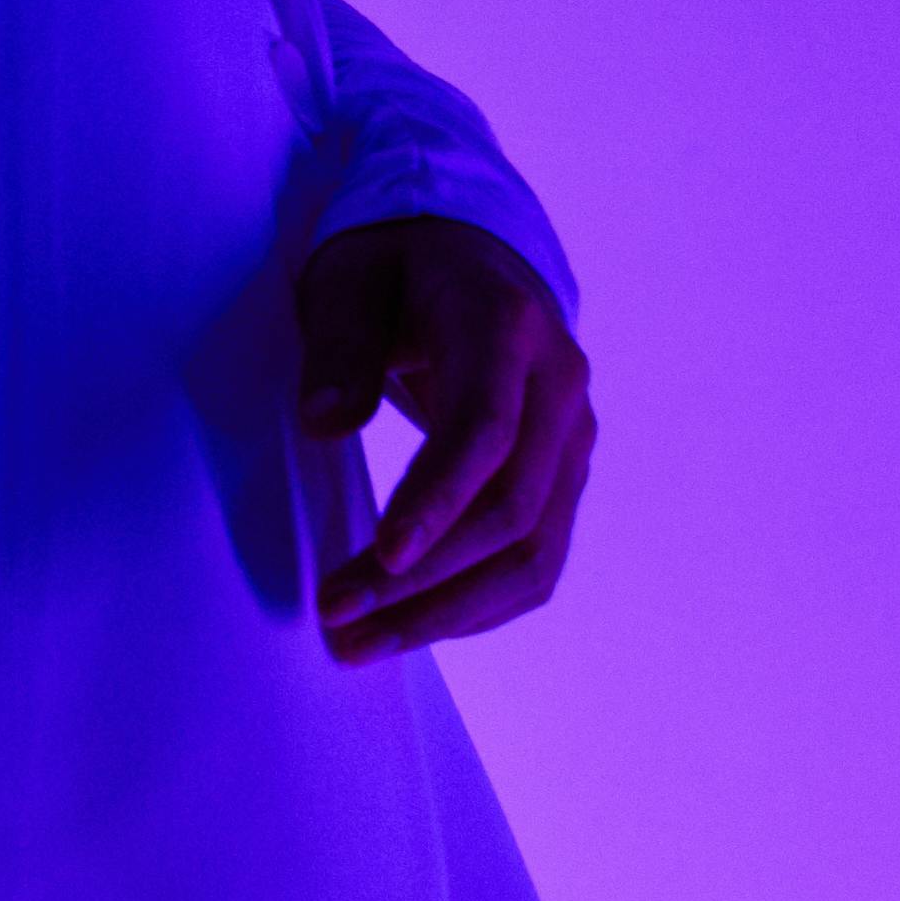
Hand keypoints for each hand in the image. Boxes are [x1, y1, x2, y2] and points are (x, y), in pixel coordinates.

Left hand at [300, 213, 592, 660]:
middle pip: (511, 509)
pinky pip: (539, 557)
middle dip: (423, 578)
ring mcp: (573, 434)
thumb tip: (326, 424)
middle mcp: (559, 386)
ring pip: (535, 552)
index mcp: (506, 328)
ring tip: (363, 645)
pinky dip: (479, 604)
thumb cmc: (393, 267)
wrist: (468, 255)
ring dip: (450, 611)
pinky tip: (413, 626)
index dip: (437, 501)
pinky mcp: (565, 472)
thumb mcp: (348, 280)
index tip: (380, 559)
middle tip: (336, 617)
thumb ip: (339, 347)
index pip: (484, 431)